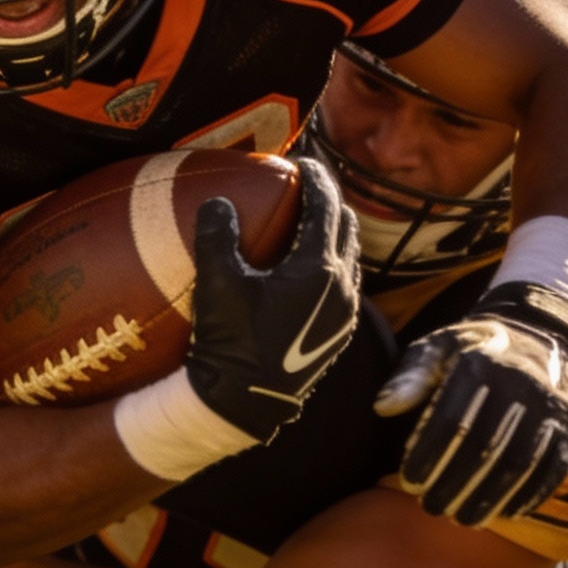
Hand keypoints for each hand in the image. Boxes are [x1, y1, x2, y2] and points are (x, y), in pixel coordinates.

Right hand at [185, 158, 363, 442]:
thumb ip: (217, 237)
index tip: (301, 162)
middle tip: (306, 186)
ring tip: (309, 221)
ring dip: (333, 232)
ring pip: (350, 256)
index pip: (326, 207)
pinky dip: (331, 262)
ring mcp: (345, 314)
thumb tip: (219, 202)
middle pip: (347, 226)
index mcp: (318, 269)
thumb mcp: (217, 286)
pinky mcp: (339, 334)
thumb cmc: (230, 345)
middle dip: (329, 200)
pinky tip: (308, 267)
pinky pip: (345, 284)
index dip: (315, 178)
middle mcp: (342, 288)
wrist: (245, 405)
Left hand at [376, 281, 567, 525]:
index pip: (451, 419)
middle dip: (455, 483)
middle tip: (432, 508)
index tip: (408, 482)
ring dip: (490, 497)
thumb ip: (410, 376)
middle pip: (486, 447)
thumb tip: (382, 407)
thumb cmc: (475, 349)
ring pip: (520, 463)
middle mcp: (523, 384)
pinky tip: (505, 512)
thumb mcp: (438, 347)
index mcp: (482, 364)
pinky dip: (529, 495)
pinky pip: (554, 469)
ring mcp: (554, 408)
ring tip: (462, 518)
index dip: (429, 455)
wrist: (542, 335)